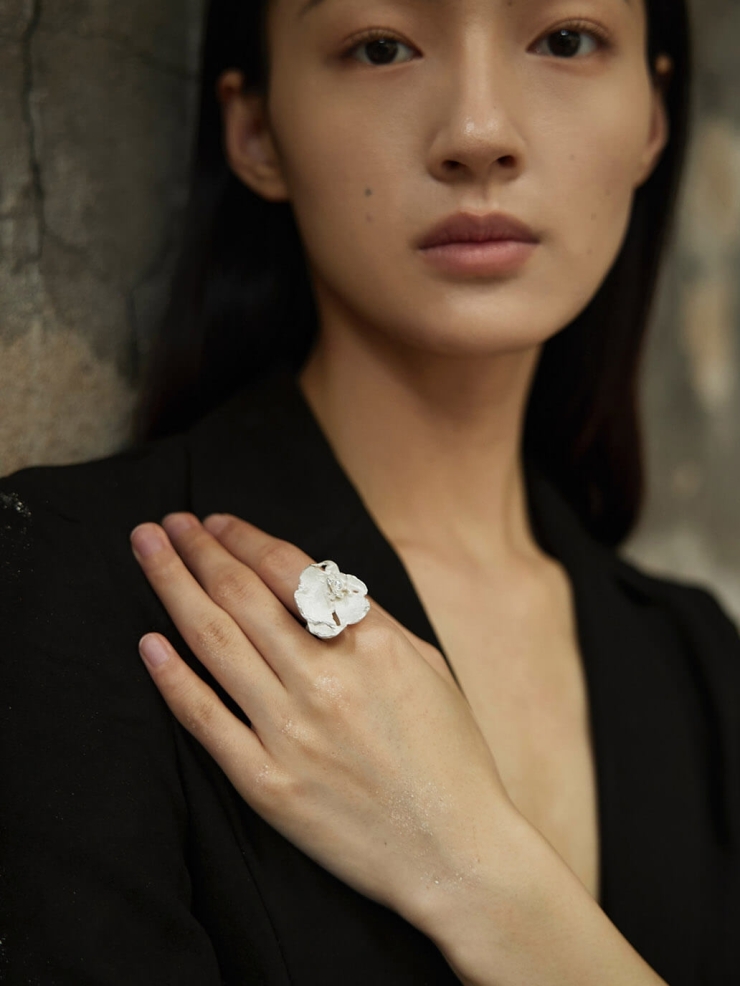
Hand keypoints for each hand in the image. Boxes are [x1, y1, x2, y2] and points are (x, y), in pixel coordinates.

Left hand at [130, 512, 519, 925]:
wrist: (455, 853)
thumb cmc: (449, 757)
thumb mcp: (428, 667)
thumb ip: (372, 622)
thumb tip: (315, 585)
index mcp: (372, 644)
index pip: (290, 570)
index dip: (245, 538)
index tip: (216, 523)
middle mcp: (327, 680)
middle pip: (242, 595)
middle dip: (198, 550)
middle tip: (167, 524)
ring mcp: (293, 733)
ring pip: (215, 643)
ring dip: (173, 588)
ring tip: (148, 550)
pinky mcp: (268, 785)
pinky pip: (206, 721)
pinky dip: (172, 678)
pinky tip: (148, 643)